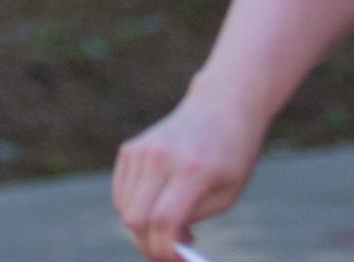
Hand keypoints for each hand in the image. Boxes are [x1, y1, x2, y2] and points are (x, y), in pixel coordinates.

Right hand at [111, 94, 263, 259]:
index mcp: (192, 170)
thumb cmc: (232, 155)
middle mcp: (160, 157)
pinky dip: (133, 210)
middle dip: (149, 246)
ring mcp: (141, 150)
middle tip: (168, 255)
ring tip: (170, 228)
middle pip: (136, 218)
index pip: (163, 220)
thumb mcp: (226, 194)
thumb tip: (166, 244)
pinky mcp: (130, 149)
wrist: (221, 106)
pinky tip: (158, 207)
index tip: (176, 261)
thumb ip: (194, 218)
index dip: (164, 250)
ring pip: (124, 209)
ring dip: (142, 228)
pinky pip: (121, 194)